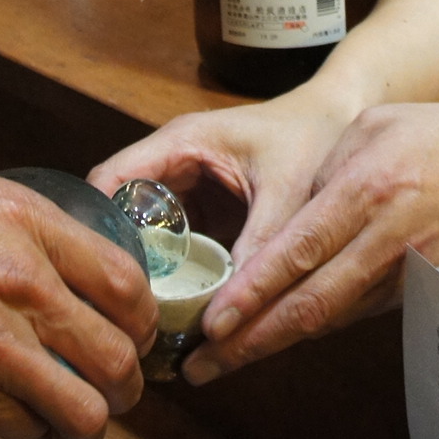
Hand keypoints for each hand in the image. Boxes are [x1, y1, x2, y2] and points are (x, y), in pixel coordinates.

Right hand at [0, 153, 156, 438]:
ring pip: (87, 408)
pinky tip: (23, 425)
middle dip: (125, 381)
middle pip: (120, 353)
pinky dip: (32, 434)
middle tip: (112, 388)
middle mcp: (27, 281)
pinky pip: (28, 430)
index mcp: (25, 220)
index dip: (140, 317)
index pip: (125, 280)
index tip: (132, 329)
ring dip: (88, 423)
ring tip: (77, 425)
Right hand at [90, 87, 361, 283]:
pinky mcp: (199, 209)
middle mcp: (171, 161)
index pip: (111, 180)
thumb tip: (232, 309)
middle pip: (118, 211)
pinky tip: (175, 306)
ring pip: (141, 231)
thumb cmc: (313, 136)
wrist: (340, 121)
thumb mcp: (287, 192)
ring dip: (143, 269)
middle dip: (119, 257)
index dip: (98, 225)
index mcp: (180, 142)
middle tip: (124, 310)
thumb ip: (260, 244)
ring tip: (143, 317)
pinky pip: (170, 242)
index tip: (103, 277)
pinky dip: (170, 271)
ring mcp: (183, 186)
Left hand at [182, 104, 438, 383]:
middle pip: (310, 303)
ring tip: (225, 361)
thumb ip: (328, 168)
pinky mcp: (426, 291)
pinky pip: (361, 310)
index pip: (299, 250)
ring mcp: (409, 272)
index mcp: (369, 188)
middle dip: (251, 341)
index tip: (214, 322)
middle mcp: (386, 237)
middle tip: (200, 365)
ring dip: (278, 342)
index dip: (253, 292)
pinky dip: (318, 325)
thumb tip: (291, 212)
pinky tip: (280, 336)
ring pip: (333, 317)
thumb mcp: (378, 125)